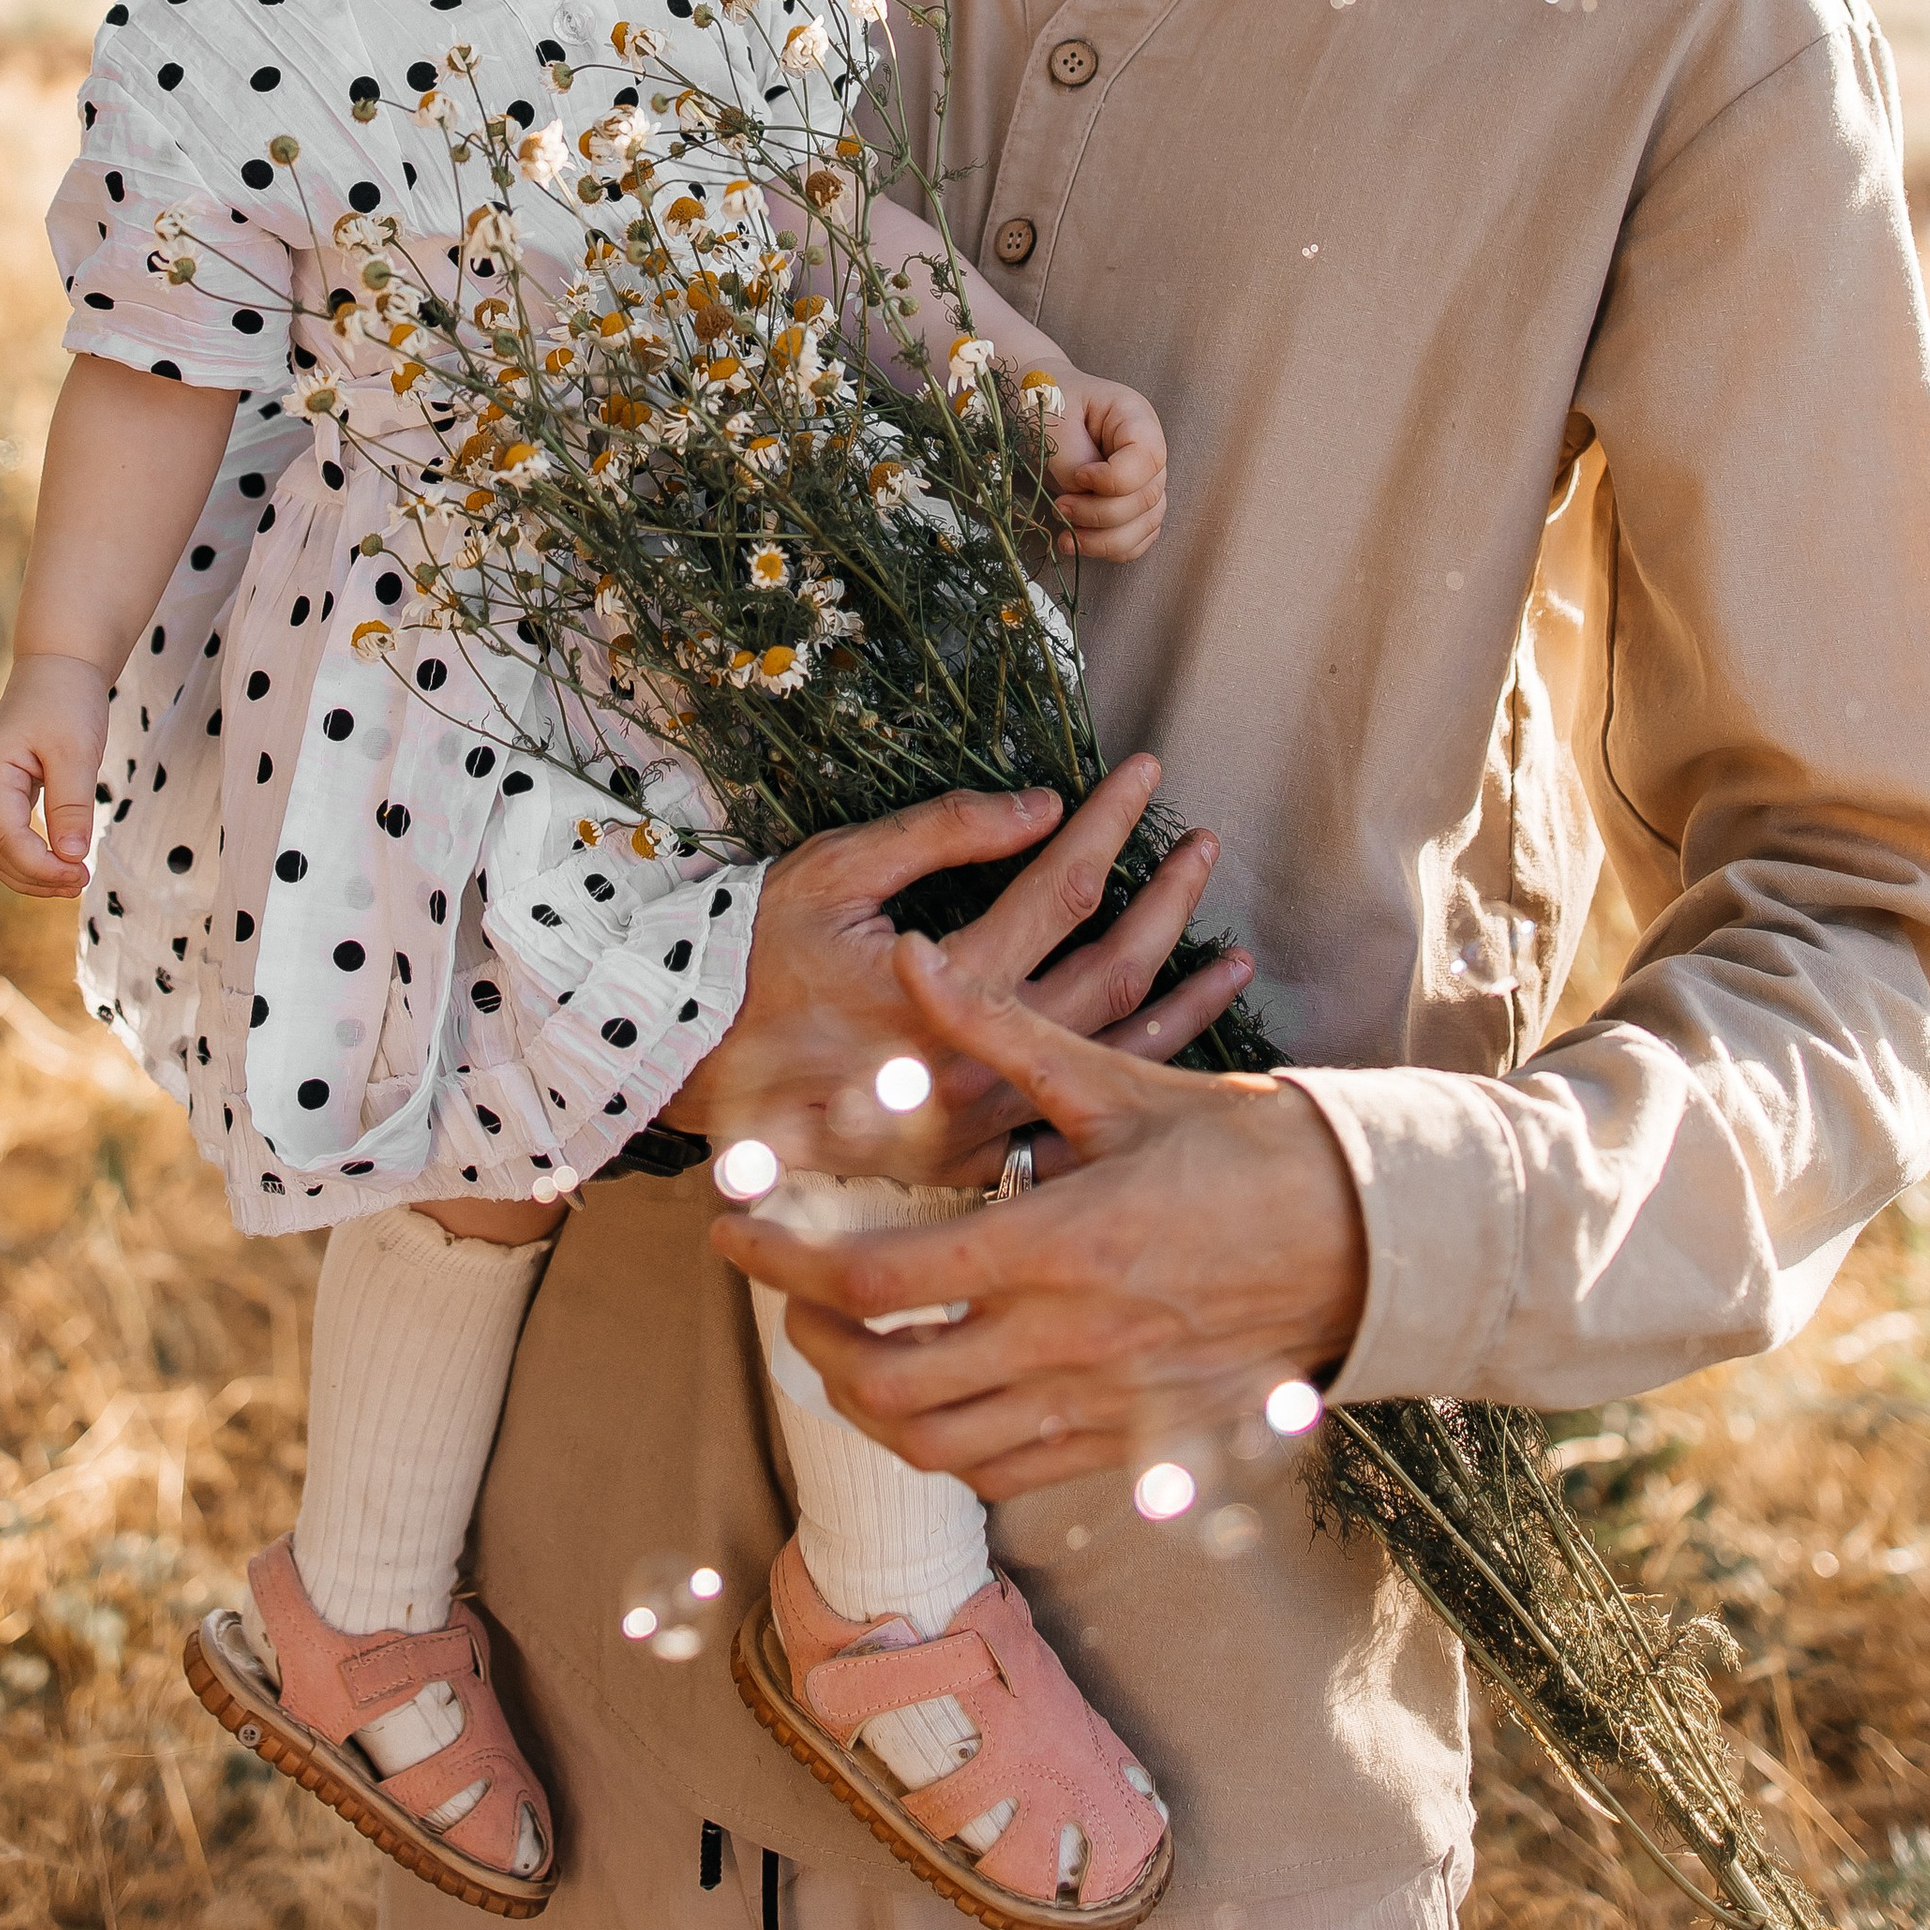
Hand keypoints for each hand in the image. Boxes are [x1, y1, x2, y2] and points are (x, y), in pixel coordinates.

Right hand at [0, 651, 109, 895]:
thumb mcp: (76, 750)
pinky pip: (7, 834)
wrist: (59, 663)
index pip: (4, 837)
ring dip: (30, 871)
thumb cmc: (67, 699)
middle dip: (33, 876)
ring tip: (73, 880)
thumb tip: (71, 858)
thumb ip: (71, 804)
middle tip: (79, 884)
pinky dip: (30, 854)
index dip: (39, 865)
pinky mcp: (2, 789)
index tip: (79, 874)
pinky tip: (62, 860)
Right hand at [660, 755, 1251, 1183]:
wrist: (693, 1064)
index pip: (1061, 887)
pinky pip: (1073, 1118)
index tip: (1146, 772)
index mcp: (947, 982)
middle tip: (1207, 847)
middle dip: (1168, 900)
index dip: (1110, 823)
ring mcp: (981, 1117)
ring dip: (1182, 1004)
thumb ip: (941, 832)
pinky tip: (1171, 1050)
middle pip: (1111, 970)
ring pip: (1111, 1054)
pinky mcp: (972, 1156)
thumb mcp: (836, 870)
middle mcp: (978, 1056)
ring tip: (1235, 959)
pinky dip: (1130, 1077)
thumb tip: (1043, 802)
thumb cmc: (757, 954)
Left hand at [714, 935, 1367, 1495]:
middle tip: (783, 1286)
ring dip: (865, 1401)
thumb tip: (910, 958)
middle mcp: (1067, 1344)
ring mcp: (1100, 1407)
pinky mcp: (1129, 1444)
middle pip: (885, 1381)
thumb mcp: (1116, 1083)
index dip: (782, 1260)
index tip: (732, 1229)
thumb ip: (999, 1028)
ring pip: (936, 1446)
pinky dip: (946, 1444)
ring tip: (839, 1340)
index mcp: (1055, 1246)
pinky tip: (931, 1389)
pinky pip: (1007, 1473)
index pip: (875, 1278)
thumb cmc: (1244, 1148)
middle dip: (808, 1338)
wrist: (1368, 1239)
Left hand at [1042, 374, 1166, 562]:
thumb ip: (1073, 460)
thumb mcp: (1053, 422)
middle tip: (1060, 506)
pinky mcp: (1130, 503)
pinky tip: (1078, 543)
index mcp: (1135, 418)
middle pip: (1147, 497)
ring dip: (1105, 540)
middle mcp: (1147, 451)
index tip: (1079, 476)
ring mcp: (1142, 479)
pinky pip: (1136, 537)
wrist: (1034, 402)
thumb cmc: (1044, 401)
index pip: (1148, 458)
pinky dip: (1110, 548)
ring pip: (1146, 524)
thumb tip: (1085, 496)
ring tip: (1066, 536)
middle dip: (1101, 514)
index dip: (1115, 479)